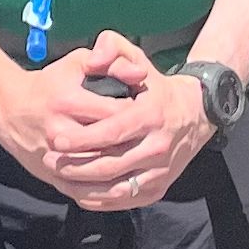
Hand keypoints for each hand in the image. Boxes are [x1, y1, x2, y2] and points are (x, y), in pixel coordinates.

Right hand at [0, 34, 143, 194]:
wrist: (9, 109)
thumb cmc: (49, 83)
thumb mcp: (77, 63)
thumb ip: (110, 62)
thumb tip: (140, 72)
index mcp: (69, 102)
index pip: (115, 114)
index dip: (138, 116)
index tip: (153, 115)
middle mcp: (60, 132)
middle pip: (110, 147)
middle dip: (135, 147)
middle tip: (153, 144)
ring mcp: (55, 159)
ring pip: (99, 174)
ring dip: (125, 174)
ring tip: (145, 168)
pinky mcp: (52, 177)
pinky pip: (84, 193)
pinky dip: (106, 194)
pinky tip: (124, 188)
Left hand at [46, 43, 214, 214]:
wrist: (198, 114)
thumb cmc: (157, 87)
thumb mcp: (139, 57)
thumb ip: (112, 47)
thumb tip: (94, 59)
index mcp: (151, 115)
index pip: (112, 132)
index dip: (82, 140)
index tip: (57, 141)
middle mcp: (158, 146)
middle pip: (110, 165)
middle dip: (75, 166)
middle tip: (50, 160)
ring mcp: (160, 171)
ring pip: (116, 189)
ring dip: (83, 187)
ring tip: (59, 176)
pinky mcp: (159, 188)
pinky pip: (125, 201)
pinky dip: (100, 200)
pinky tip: (79, 190)